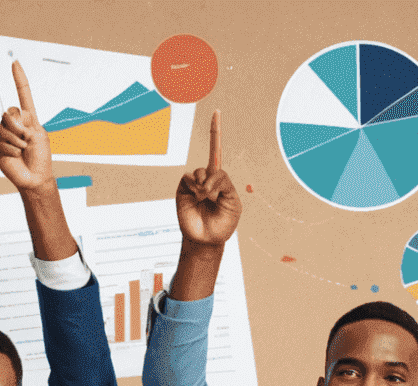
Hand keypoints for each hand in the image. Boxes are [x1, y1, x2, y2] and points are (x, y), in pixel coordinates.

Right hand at [0, 62, 52, 192]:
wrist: (34, 178)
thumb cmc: (41, 157)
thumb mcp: (39, 135)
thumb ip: (26, 122)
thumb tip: (12, 116)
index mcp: (27, 117)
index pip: (23, 94)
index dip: (19, 79)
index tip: (15, 62)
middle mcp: (14, 123)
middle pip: (9, 112)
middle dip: (18, 127)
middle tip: (26, 140)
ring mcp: (4, 133)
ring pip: (3, 127)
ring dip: (16, 140)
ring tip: (22, 150)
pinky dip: (10, 149)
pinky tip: (15, 155)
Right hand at [174, 111, 239, 247]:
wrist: (207, 240)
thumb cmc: (223, 223)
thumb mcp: (233, 202)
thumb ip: (224, 183)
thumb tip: (206, 179)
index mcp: (220, 179)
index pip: (217, 151)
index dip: (216, 132)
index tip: (216, 112)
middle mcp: (206, 178)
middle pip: (211, 165)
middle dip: (215, 181)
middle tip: (214, 197)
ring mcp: (194, 184)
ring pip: (199, 172)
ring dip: (205, 185)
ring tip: (205, 199)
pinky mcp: (183, 189)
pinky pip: (189, 178)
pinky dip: (195, 187)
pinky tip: (197, 197)